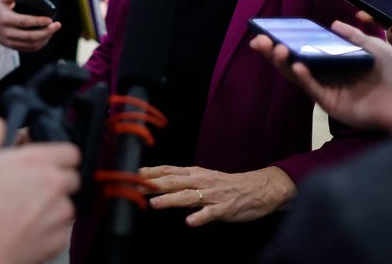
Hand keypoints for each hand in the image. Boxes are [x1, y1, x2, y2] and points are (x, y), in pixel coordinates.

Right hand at [0, 0, 59, 51]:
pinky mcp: (13, 47)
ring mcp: (10, 41)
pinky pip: (29, 48)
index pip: (24, 22)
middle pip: (30, 36)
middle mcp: (7, 32)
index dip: (38, 21)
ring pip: (31, 44)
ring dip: (45, 38)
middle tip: (57, 25)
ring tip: (53, 30)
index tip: (50, 19)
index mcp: (5, 19)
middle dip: (47, 31)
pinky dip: (40, 44)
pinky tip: (46, 37)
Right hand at [0, 117, 79, 263]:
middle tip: (30, 188)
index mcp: (36, 161)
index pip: (70, 151)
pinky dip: (48, 231)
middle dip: (56, 181)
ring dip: (51, 208)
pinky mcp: (58, 240)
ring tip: (23, 213)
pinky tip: (24, 231)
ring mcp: (59, 214)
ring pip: (66, 205)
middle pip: (71, 178)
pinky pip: (61, 231)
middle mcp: (54, 185)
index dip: (58, 156)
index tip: (46, 163)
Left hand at [142, 165, 295, 225]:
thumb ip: (184, 181)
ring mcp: (213, 195)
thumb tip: (160, 185)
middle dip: (153, 185)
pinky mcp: (224, 209)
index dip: (151, 172)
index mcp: (196, 173)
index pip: (169, 170)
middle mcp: (202, 181)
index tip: (133, 174)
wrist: (259, 188)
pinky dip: (200, 217)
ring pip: (188, 197)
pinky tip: (190, 221)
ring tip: (155, 203)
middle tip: (135, 187)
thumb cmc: (228, 185)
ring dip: (170, 200)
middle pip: (174, 182)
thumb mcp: (204, 178)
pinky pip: (210, 214)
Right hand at [251, 20, 391, 134]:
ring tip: (275, 49)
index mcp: (336, 60)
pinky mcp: (331, 104)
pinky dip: (304, 78)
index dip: (289, 40)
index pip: (307, 48)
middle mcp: (328, 74)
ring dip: (285, 63)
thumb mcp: (376, 47)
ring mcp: (327, 89)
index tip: (270, 31)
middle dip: (276, 51)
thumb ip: (354, 36)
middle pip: (295, 61)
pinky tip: (296, 67)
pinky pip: (314, 89)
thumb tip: (333, 24)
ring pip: (299, 75)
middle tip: (259, 40)